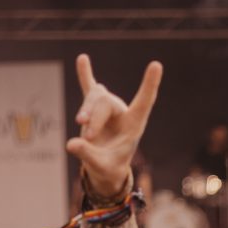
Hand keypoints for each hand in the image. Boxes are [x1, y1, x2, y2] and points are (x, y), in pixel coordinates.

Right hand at [66, 54, 161, 199]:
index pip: (144, 102)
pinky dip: (85, 75)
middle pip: (106, 103)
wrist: (104, 169)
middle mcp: (122, 113)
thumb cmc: (108, 168)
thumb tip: (71, 144)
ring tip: (79, 122)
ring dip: (86, 108)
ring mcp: (108, 109)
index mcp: (134, 125)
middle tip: (87, 136)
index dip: (149, 84)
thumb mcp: (101, 167)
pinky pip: (89, 88)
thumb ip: (88, 156)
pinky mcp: (94, 109)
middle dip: (95, 118)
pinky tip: (82, 58)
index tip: (156, 65)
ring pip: (96, 97)